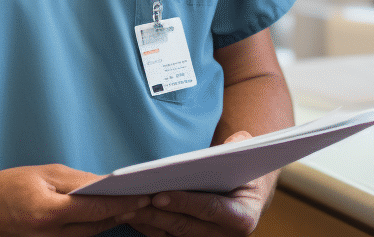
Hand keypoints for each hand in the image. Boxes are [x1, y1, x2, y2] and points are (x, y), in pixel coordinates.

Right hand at [0, 164, 150, 236]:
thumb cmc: (6, 188)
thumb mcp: (43, 175)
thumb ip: (77, 182)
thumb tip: (106, 183)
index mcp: (48, 213)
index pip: (96, 208)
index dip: (123, 202)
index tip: (143, 195)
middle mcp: (50, 236)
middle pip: (98, 225)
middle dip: (123, 212)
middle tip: (146, 199)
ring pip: (91, 234)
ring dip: (111, 220)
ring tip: (133, 205)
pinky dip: (94, 226)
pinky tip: (106, 214)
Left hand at [120, 132, 274, 236]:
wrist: (248, 192)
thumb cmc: (244, 168)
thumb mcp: (247, 154)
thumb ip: (240, 146)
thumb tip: (227, 145)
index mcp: (243, 217)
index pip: (210, 209)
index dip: (184, 203)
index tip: (159, 195)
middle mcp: (226, 236)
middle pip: (185, 226)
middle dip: (158, 214)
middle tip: (134, 200)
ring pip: (173, 235)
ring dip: (148, 222)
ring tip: (125, 208)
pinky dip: (149, 227)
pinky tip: (132, 215)